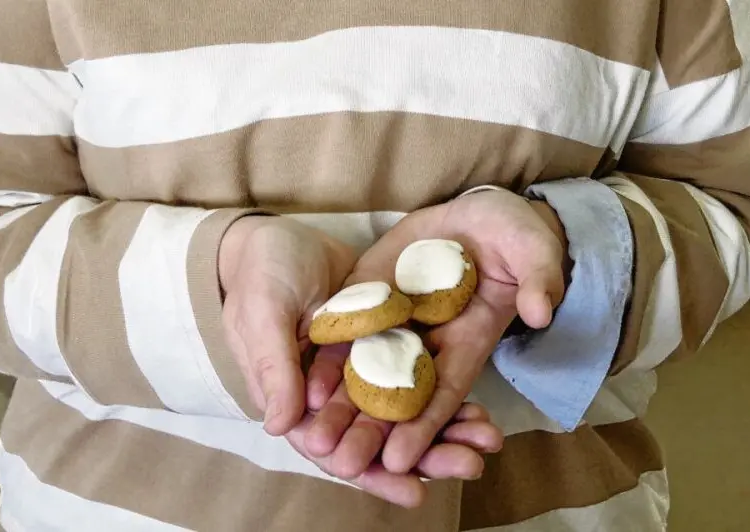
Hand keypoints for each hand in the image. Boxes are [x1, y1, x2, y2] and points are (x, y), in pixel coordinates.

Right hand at [220, 216, 500, 506]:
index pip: (334, 448)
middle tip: (470, 465)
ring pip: (404, 413)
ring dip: (444, 430)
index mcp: (297, 398)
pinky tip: (479, 408)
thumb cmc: (262, 274)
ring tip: (487, 440)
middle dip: (425, 456)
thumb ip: (274, 367)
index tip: (414, 489)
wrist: (283, 236)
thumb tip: (282, 428)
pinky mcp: (385, 346)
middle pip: (379, 437)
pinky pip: (416, 377)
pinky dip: (443, 394)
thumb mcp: (264, 313)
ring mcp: (361, 372)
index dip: (372, 471)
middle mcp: (332, 395)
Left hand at [305, 188, 569, 482]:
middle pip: (399, 394)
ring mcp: (396, 319)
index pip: (446, 390)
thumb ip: (539, 278)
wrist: (478, 215)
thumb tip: (541, 309)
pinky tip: (301, 384)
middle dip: (372, 431)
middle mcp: (428, 340)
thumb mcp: (534, 250)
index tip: (399, 459)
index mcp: (469, 338)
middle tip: (343, 465)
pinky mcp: (370, 295)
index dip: (425, 425)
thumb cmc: (513, 235)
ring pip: (365, 371)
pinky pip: (346, 330)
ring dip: (340, 406)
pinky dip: (326, 359)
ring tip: (312, 439)